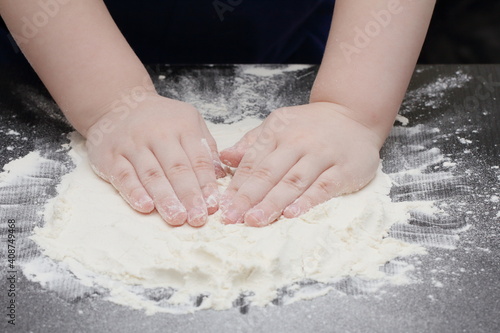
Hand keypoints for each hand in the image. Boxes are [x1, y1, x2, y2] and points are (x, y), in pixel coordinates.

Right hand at [85, 94, 224, 226]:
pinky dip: (134, 192)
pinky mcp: (110, 156)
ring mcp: (132, 144)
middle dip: (189, 196)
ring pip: (151, 174)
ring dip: (165, 199)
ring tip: (177, 218)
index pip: (198, 159)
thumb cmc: (161, 120)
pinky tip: (146, 207)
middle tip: (197, 218)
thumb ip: (206, 147)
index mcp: (182, 126)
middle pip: (176, 169)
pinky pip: (123, 175)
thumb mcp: (190, 121)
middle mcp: (157, 134)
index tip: (213, 206)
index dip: (206, 185)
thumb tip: (220, 176)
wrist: (118, 103)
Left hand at [219, 102, 382, 226]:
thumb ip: (252, 142)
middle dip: (249, 197)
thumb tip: (224, 157)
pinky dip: (307, 201)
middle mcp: (298, 142)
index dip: (237, 185)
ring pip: (294, 181)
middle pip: (269, 173)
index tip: (223, 206)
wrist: (354, 114)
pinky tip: (292, 213)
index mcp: (277, 132)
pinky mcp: (344, 168)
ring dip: (273, 202)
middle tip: (233, 218)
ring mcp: (322, 155)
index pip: (253, 161)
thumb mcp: (278, 124)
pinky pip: (324, 186)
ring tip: (255, 220)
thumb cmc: (310, 125)